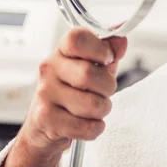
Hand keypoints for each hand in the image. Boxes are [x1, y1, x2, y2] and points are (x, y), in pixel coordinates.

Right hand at [4, 28, 126, 166]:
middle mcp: (49, 69)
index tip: (107, 59)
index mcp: (62, 51)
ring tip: (94, 109)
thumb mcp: (94, 66)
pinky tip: (87, 123)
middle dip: (108, 87)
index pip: (78, 39)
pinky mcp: (46, 119)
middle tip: (103, 91)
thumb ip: (110, 52)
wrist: (44, 125)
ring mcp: (45, 94)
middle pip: (89, 74)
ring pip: (92, 104)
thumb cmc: (75, 90)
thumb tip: (121, 40)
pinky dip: (95, 128)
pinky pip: (86, 127)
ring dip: (102, 110)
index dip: (100, 49)